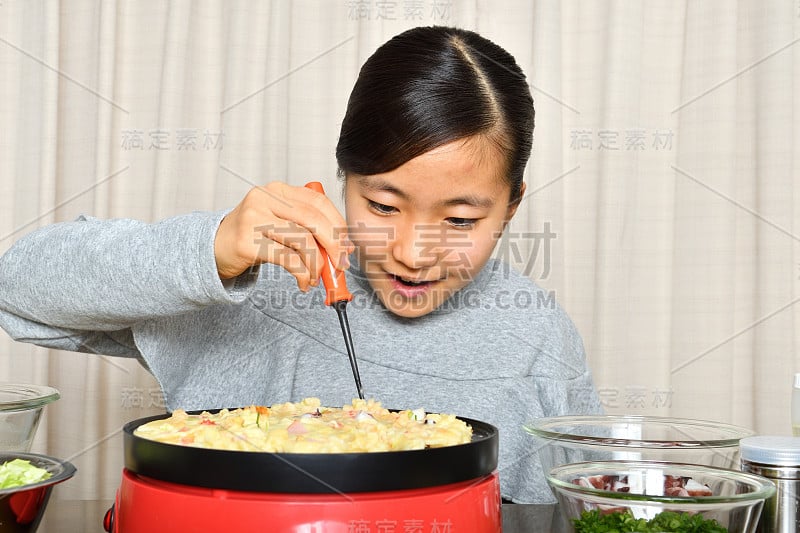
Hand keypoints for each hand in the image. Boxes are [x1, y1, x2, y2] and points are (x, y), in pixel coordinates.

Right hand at [214, 182, 352, 290]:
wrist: (212, 247)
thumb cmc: (252, 236)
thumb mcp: (279, 223)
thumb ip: (307, 228)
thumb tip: (342, 248)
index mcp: (278, 189)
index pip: (319, 202)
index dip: (338, 225)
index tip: (347, 246)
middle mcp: (265, 198)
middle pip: (313, 220)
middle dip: (334, 245)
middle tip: (341, 265)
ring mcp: (253, 218)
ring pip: (302, 241)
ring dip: (317, 264)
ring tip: (316, 278)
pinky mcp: (246, 241)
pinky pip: (287, 259)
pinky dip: (302, 274)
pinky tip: (303, 282)